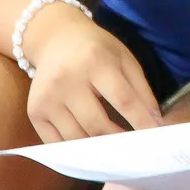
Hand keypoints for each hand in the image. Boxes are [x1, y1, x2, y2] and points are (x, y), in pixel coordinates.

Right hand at [23, 12, 162, 140]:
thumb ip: (141, 88)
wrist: (55, 38)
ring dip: (98, 150)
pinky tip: (88, 150)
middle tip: (134, 150)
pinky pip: (56, 143)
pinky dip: (74, 151)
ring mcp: (47, 98)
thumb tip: (155, 122)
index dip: (140, 121)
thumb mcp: (124, 58)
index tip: (155, 138)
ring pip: (77, 138)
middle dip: (119, 141)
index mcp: (94, 61)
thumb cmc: (96, 49)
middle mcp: (66, 80)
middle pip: (97, 125)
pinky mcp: (34, 112)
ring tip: (113, 151)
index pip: (122, 99)